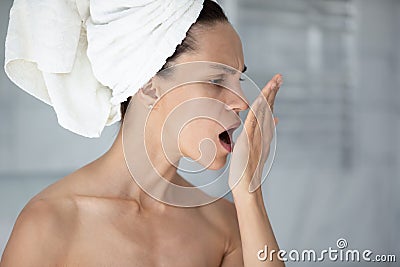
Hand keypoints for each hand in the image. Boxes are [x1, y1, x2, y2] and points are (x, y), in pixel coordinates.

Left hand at [229, 74, 282, 192]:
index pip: (267, 113)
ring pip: (263, 114)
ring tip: (275, 82)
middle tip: (280, 77)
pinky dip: (257, 112)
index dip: (270, 98)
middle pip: (268, 110)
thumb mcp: (252, 155)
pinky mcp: (248, 144)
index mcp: (262, 137)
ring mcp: (257, 140)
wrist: (247, 191)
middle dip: (273, 92)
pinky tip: (260, 101)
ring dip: (268, 97)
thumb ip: (258, 143)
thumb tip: (263, 134)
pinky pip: (253, 124)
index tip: (274, 84)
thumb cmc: (247, 175)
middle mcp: (262, 136)